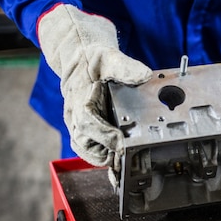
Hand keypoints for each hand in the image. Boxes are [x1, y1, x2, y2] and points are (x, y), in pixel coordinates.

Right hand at [37, 4, 151, 171]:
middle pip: (86, 145)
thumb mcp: (109, 57)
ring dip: (107, 158)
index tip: (122, 143)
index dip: (104, 135)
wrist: (81, 62)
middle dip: (108, 153)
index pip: (87, 123)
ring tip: (128, 159)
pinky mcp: (84, 134)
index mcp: (79, 100)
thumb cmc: (94, 61)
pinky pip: (92, 153)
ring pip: (89, 152)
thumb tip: (144, 75)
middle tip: (130, 154)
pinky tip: (122, 163)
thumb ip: (125, 67)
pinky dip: (107, 159)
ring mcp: (78, 127)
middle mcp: (75, 117)